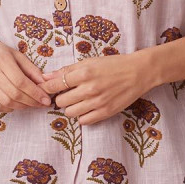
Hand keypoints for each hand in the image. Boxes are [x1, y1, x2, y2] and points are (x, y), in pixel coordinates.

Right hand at [0, 40, 52, 111]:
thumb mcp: (16, 55)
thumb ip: (30, 69)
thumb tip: (44, 83)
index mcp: (2, 60)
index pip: (21, 81)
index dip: (35, 93)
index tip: (46, 99)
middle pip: (14, 94)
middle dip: (31, 102)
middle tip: (41, 104)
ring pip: (5, 102)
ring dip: (22, 106)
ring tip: (31, 104)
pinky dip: (9, 108)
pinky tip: (16, 104)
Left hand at [40, 53, 156, 125]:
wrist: (138, 72)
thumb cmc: (113, 64)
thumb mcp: (90, 62)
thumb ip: (67, 70)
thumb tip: (46, 77)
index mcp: (84, 73)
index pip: (55, 85)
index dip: (48, 88)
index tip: (48, 89)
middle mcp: (89, 88)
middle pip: (60, 101)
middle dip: (61, 98)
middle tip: (67, 94)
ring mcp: (98, 102)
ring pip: (70, 113)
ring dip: (71, 107)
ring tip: (78, 101)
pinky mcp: (106, 112)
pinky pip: (83, 121)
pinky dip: (82, 116)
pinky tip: (87, 107)